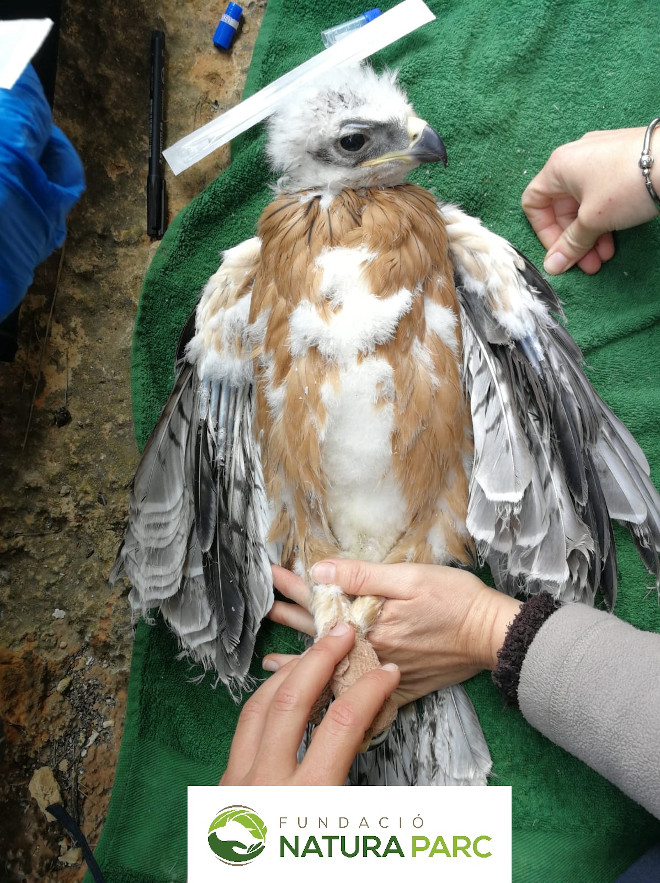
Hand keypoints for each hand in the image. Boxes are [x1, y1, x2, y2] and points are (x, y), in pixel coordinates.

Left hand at [219, 623, 399, 784]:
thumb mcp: (348, 838)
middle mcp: (267, 783)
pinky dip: (265, 700)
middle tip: (342, 634)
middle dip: (320, 658)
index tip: (387, 672)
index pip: (342, 725)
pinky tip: (281, 693)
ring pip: (259, 707)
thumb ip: (363, 791)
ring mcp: (237, 782)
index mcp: (308, 798)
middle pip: (291, 700)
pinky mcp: (224, 785)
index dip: (369, 691)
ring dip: (288, 673)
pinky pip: (243, 729)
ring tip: (312, 654)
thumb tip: (375, 739)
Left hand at [267, 561, 521, 706]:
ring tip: (271, 660)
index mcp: (369, 622)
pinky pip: (357, 692)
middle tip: (266, 609)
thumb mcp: (410, 576)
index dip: (295, 587)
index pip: (322, 602)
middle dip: (291, 618)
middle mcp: (370, 651)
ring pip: (332, 667)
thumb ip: (363, 576)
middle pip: (321, 634)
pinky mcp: (399, 686)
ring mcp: (383, 671)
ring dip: (301, 659)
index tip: (272, 575)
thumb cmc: (456, 600)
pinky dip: (333, 691)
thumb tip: (320, 571)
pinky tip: (318, 694)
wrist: (494, 636)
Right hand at [522, 127, 658, 274]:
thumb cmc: (626, 184)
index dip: (544, 232)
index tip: (561, 252)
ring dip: (590, 235)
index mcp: (558, 167)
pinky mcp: (619, 162)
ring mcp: (599, 158)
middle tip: (587, 263)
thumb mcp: (593, 220)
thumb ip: (570, 245)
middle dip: (574, 240)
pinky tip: (615, 238)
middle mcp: (575, 159)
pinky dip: (604, 218)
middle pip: (561, 207)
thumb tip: (552, 266)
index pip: (534, 204)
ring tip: (605, 257)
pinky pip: (601, 195)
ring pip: (583, 204)